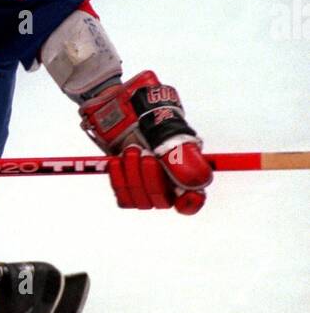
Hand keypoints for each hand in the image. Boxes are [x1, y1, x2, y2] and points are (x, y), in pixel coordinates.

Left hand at [79, 70, 212, 213]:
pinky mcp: (125, 187)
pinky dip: (119, 179)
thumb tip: (196, 183)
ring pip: (141, 200)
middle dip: (151, 178)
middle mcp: (166, 183)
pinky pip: (123, 198)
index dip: (191, 203)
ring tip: (130, 150)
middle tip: (144, 153)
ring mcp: (145, 187)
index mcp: (184, 170)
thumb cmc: (149, 117)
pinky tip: (117, 161)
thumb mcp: (166, 131)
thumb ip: (181, 155)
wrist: (121, 110)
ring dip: (133, 174)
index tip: (185, 195)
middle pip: (163, 201)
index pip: (192, 200)